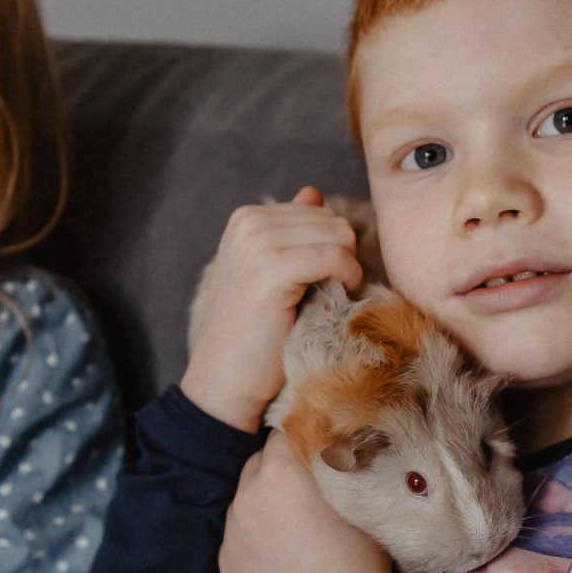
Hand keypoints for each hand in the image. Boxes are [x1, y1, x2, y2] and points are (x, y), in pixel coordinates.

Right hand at [180, 186, 363, 432]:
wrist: (224, 381)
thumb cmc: (253, 335)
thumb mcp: (270, 273)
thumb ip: (292, 232)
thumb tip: (313, 192)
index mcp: (246, 218)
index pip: (320, 211)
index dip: (334, 247)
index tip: (325, 281)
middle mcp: (248, 222)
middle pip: (332, 220)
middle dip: (343, 256)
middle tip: (333, 292)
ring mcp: (256, 243)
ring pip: (337, 235)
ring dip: (347, 267)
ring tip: (332, 297)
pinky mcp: (270, 268)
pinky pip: (334, 257)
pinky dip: (347, 277)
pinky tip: (337, 298)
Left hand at [221, 430, 390, 572]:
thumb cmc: (360, 560)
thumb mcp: (359, 499)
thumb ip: (336, 465)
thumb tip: (333, 444)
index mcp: (280, 471)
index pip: (285, 432)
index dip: (305, 439)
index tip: (320, 450)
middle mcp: (247, 495)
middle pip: (261, 463)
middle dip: (282, 470)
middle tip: (311, 490)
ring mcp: (232, 531)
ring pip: (247, 499)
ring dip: (267, 503)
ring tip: (298, 529)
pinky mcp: (226, 562)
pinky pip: (240, 536)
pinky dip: (257, 538)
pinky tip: (284, 557)